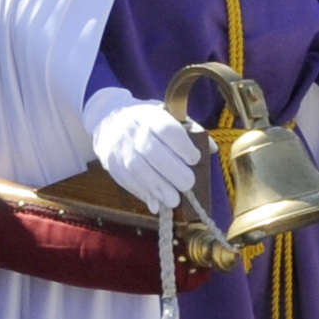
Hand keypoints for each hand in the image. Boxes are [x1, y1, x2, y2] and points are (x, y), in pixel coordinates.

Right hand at [82, 89, 202, 213]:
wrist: (108, 122)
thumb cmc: (147, 123)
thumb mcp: (166, 118)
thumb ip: (189, 131)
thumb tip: (211, 148)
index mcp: (148, 115)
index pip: (164, 128)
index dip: (181, 145)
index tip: (194, 159)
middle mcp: (131, 128)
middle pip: (150, 150)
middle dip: (172, 170)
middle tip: (188, 184)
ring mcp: (118, 146)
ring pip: (136, 167)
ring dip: (157, 186)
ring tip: (174, 200)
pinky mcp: (110, 163)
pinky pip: (126, 180)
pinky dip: (142, 193)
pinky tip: (156, 203)